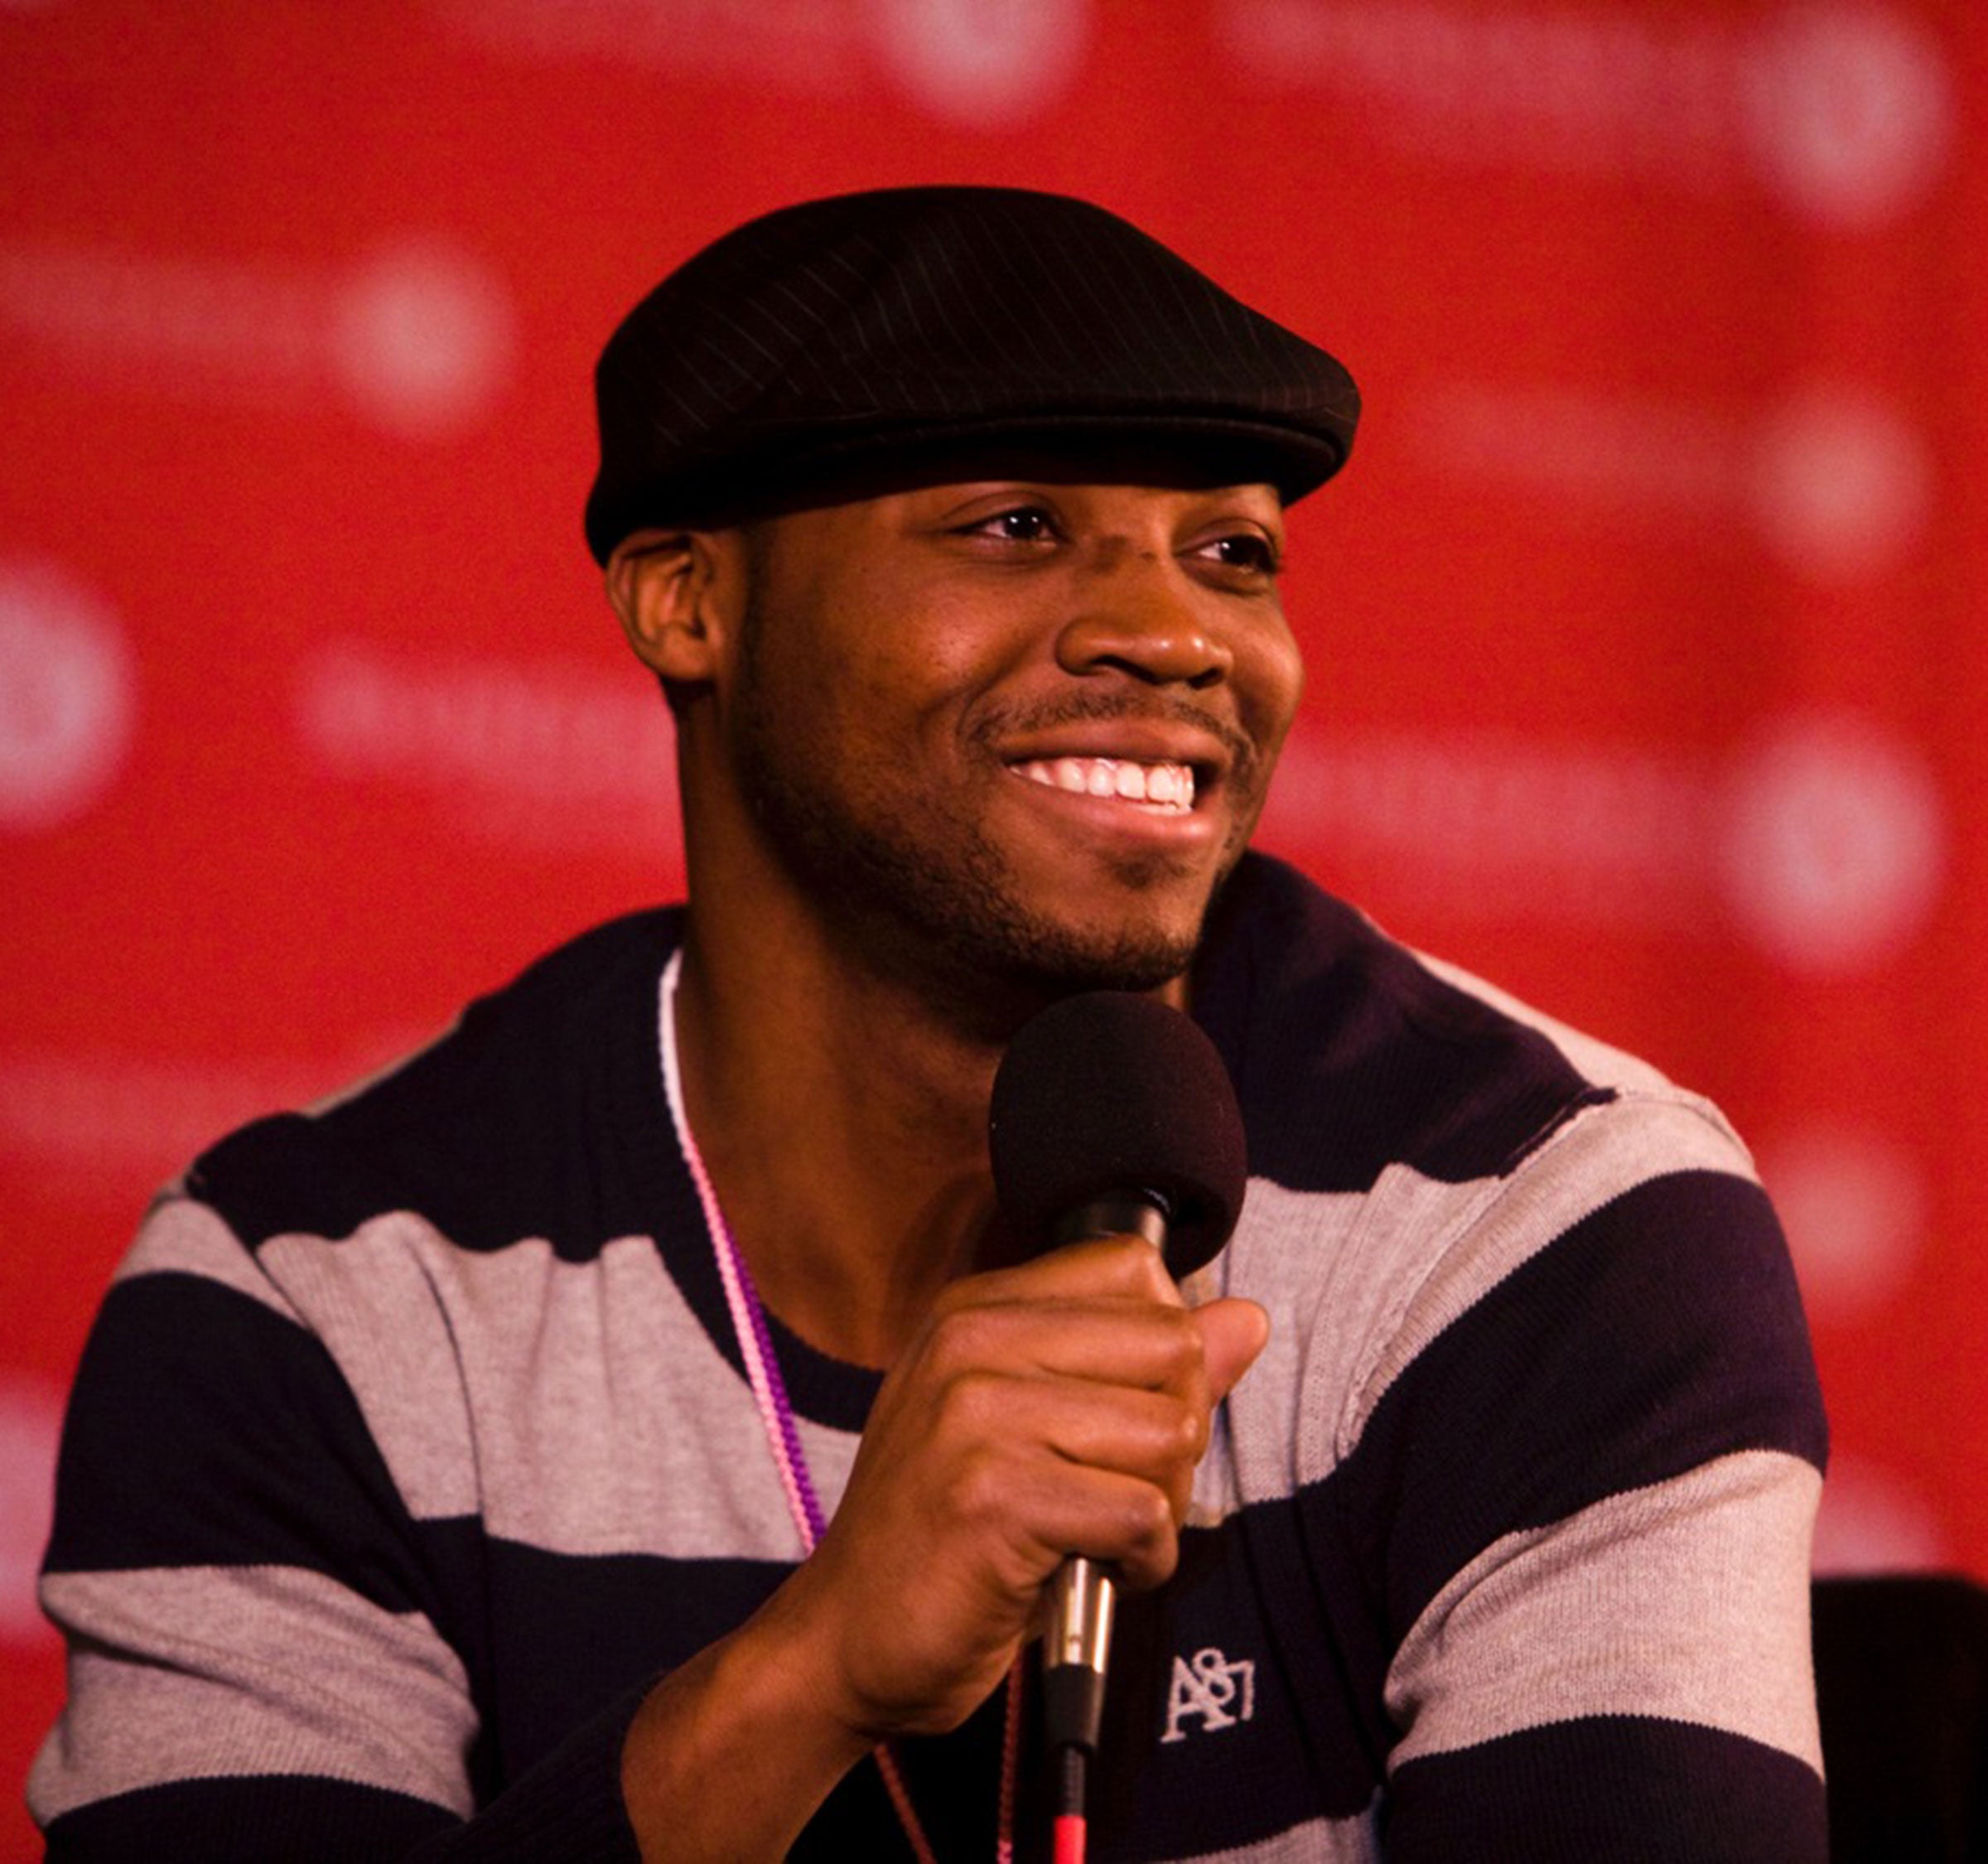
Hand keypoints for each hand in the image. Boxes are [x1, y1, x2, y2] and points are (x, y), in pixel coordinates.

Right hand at [777, 1234, 1268, 1743]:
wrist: (847, 1639)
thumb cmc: (949, 1535)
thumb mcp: (1036, 1425)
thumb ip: (1141, 1366)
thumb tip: (1247, 1317)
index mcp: (975, 1308)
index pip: (1134, 1270)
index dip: (1162, 1352)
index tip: (1121, 1416)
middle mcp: (971, 1342)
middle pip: (1172, 1348)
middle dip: (1174, 1433)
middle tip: (1117, 1488)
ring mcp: (976, 1415)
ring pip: (1169, 1432)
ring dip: (1162, 1505)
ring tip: (1100, 1531)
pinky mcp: (993, 1497)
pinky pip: (1143, 1514)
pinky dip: (1143, 1560)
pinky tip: (1093, 1569)